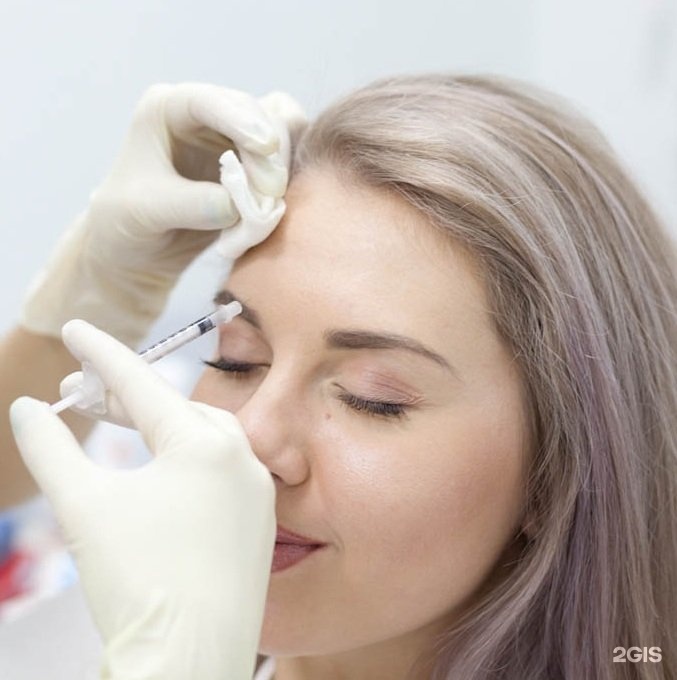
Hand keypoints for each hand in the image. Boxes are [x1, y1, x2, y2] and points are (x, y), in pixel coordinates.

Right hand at [10, 319, 275, 679]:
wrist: (191, 661)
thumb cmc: (138, 580)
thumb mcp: (84, 506)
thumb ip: (53, 449)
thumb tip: (25, 408)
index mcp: (205, 443)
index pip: (142, 385)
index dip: (102, 354)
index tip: (76, 328)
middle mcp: (241, 455)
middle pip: (172, 409)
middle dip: (122, 396)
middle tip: (76, 392)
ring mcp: (256, 487)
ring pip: (199, 439)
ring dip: (154, 428)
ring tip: (109, 423)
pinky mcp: (259, 518)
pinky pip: (218, 472)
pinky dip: (182, 462)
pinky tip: (154, 470)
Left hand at [21, 83, 306, 346]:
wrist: (139, 250)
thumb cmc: (127, 222)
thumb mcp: (148, 212)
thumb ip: (193, 205)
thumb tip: (238, 205)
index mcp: (168, 109)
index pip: (210, 102)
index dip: (242, 119)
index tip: (265, 146)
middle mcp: (206, 115)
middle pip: (258, 114)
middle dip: (268, 155)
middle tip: (269, 196)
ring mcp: (234, 139)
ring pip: (280, 137)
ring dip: (280, 171)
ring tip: (264, 209)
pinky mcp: (254, 165)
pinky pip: (286, 163)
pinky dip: (287, 182)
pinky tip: (269, 209)